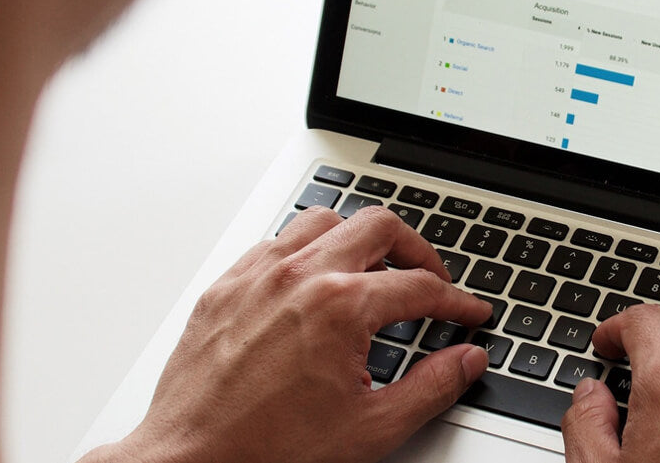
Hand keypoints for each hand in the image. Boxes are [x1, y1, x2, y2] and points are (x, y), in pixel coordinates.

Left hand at [86, 206, 493, 462]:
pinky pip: (274, 243)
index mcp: (340, 307)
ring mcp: (257, 276)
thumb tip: (466, 361)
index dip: (455, 301)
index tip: (467, 313)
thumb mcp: (371, 428)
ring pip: (323, 221)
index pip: (420, 287)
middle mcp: (299, 277)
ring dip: (357, 238)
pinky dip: (304, 251)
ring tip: (373, 270)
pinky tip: (311, 281)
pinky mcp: (225, 287)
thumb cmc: (267, 450)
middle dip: (416, 251)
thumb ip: (431, 388)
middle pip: (379, 227)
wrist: (192, 461)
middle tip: (430, 280)